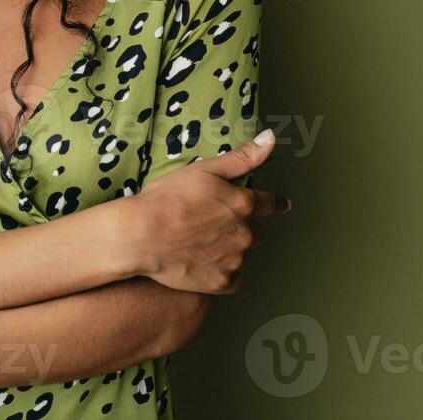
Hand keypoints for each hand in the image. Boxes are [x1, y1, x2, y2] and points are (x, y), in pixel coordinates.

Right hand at [130, 128, 291, 293]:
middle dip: (241, 227)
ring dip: (232, 250)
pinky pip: (233, 279)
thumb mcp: (205, 169)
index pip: (270, 203)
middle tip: (213, 224)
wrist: (142, 235)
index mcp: (243, 203)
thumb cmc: (168, 199)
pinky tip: (204, 263)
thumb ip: (242, 157)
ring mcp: (235, 260)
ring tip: (202, 243)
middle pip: (255, 231)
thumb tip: (270, 138)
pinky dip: (223, 272)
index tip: (281, 205)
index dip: (274, 203)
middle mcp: (245, 233)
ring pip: (243, 255)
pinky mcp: (222, 283)